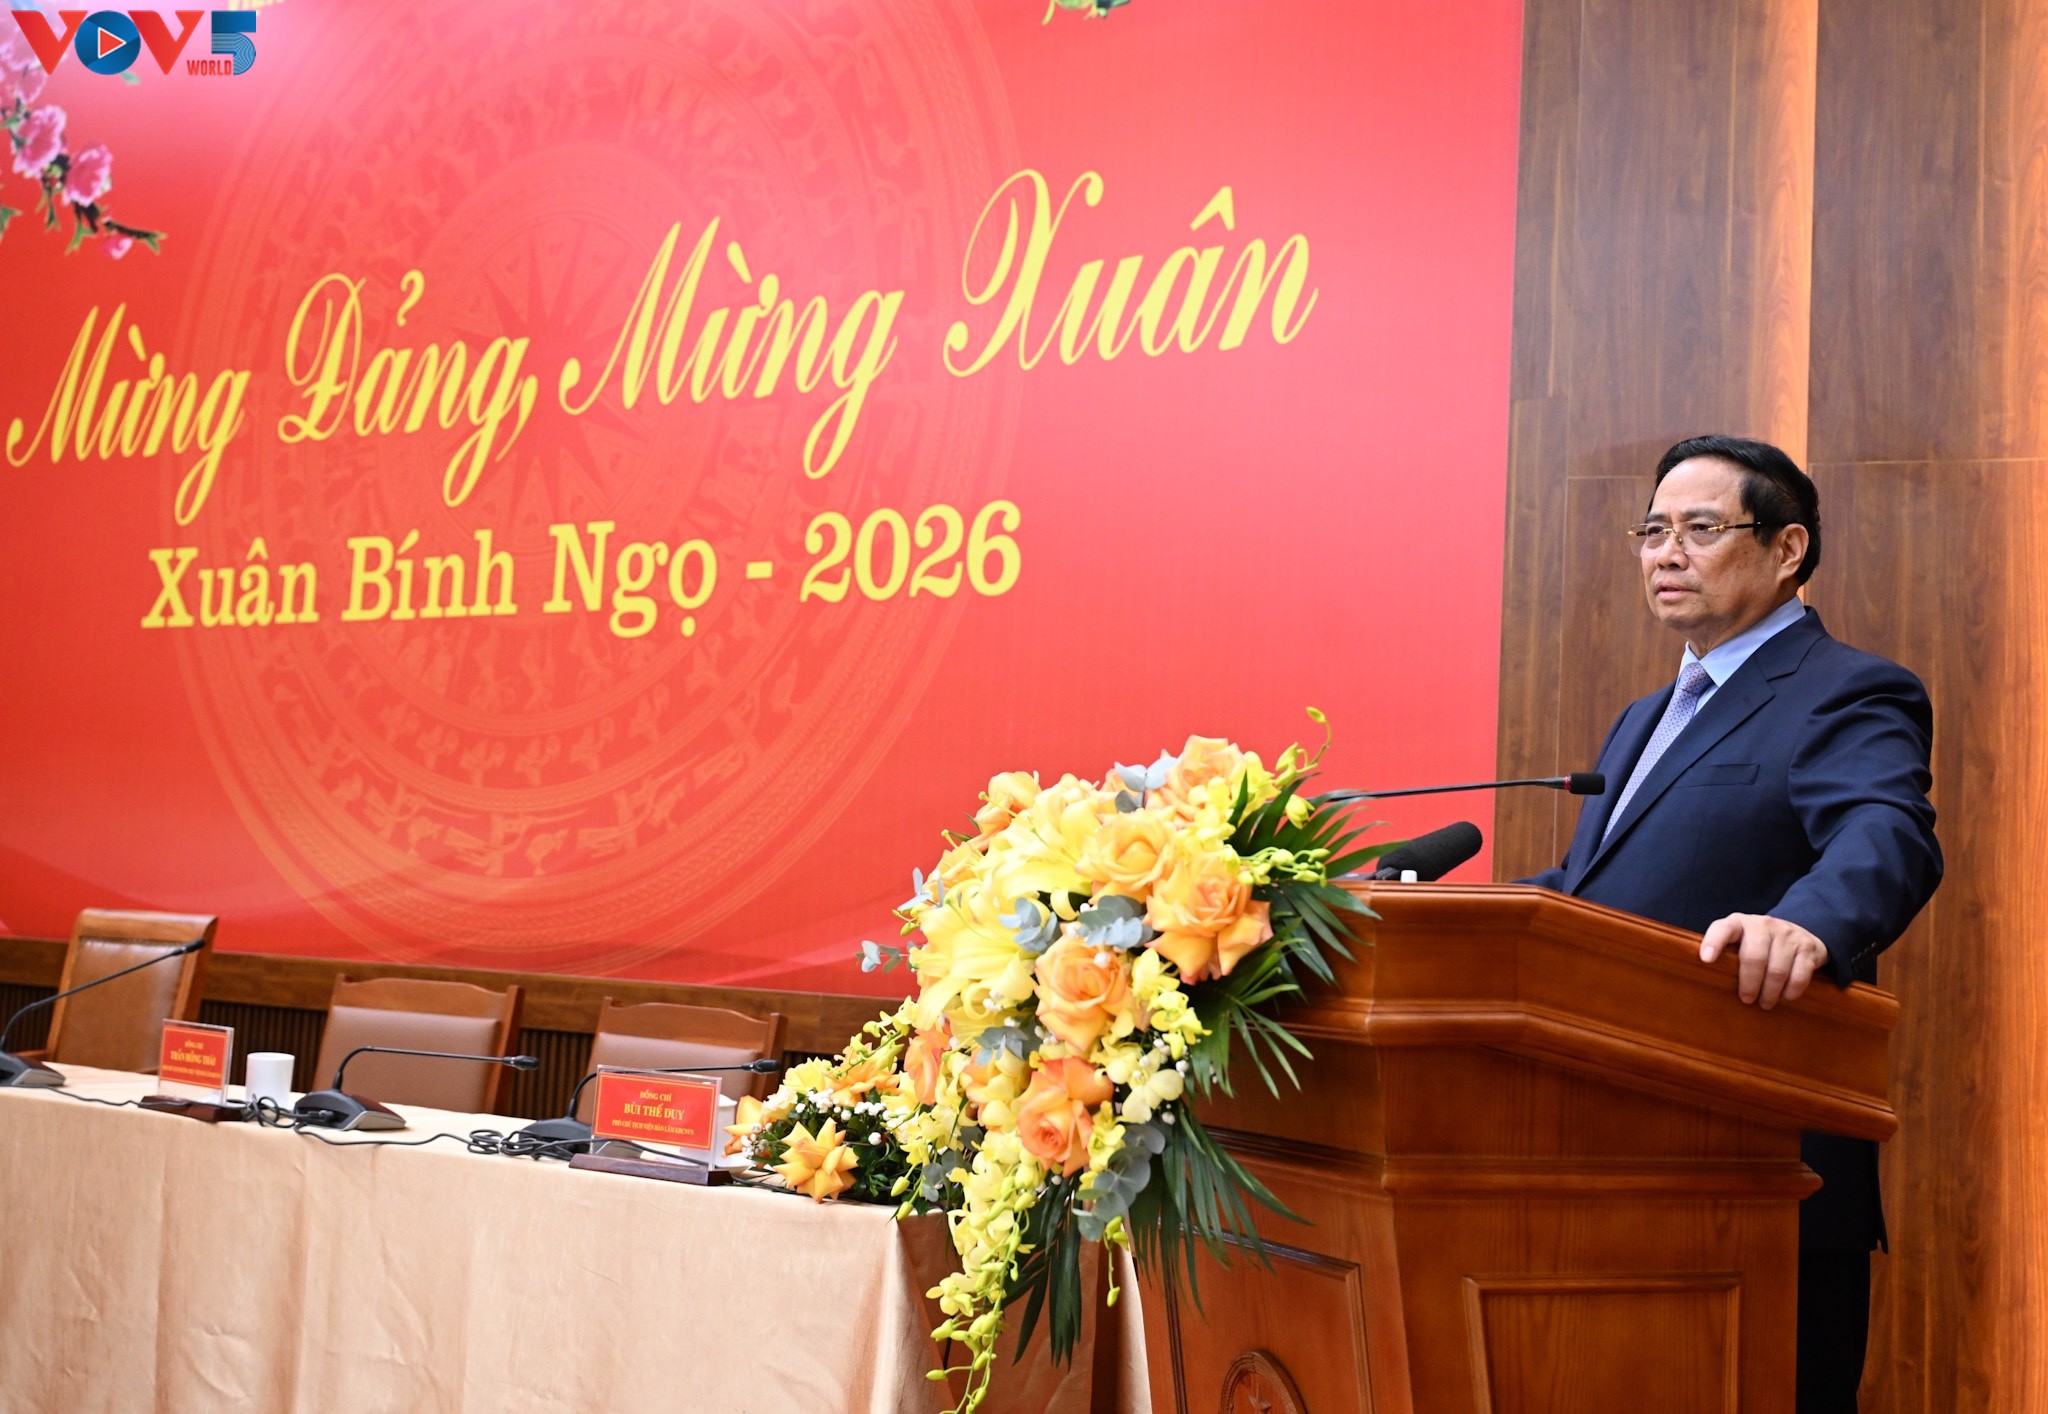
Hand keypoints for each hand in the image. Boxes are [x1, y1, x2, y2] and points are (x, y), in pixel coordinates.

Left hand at [1698, 913, 1830, 1008]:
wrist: (1797, 932)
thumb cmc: (1757, 944)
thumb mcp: (1739, 941)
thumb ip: (1726, 954)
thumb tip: (1707, 981)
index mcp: (1739, 923)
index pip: (1723, 929)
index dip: (1714, 943)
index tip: (1706, 960)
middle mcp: (1763, 924)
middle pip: (1754, 957)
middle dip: (1749, 983)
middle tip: (1746, 1000)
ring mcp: (1788, 934)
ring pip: (1777, 969)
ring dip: (1770, 992)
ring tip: (1765, 1003)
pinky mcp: (1808, 947)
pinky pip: (1800, 975)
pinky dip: (1791, 991)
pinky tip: (1785, 997)